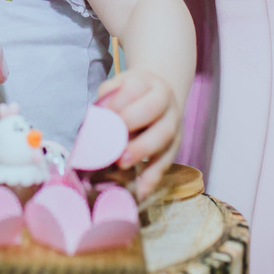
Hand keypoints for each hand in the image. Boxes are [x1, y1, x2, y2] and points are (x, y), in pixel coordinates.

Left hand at [95, 68, 181, 198]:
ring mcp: (174, 123)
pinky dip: (154, 176)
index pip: (134, 89)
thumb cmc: (132, 94)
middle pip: (152, 109)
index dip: (117, 102)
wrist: (161, 95)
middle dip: (131, 123)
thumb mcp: (119, 85)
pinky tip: (141, 189)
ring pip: (164, 136)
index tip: (102, 115)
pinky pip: (167, 160)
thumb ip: (108, 96)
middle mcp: (165, 101)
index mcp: (148, 83)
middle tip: (111, 134)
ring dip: (142, 151)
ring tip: (122, 163)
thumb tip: (97, 115)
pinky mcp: (175, 145)